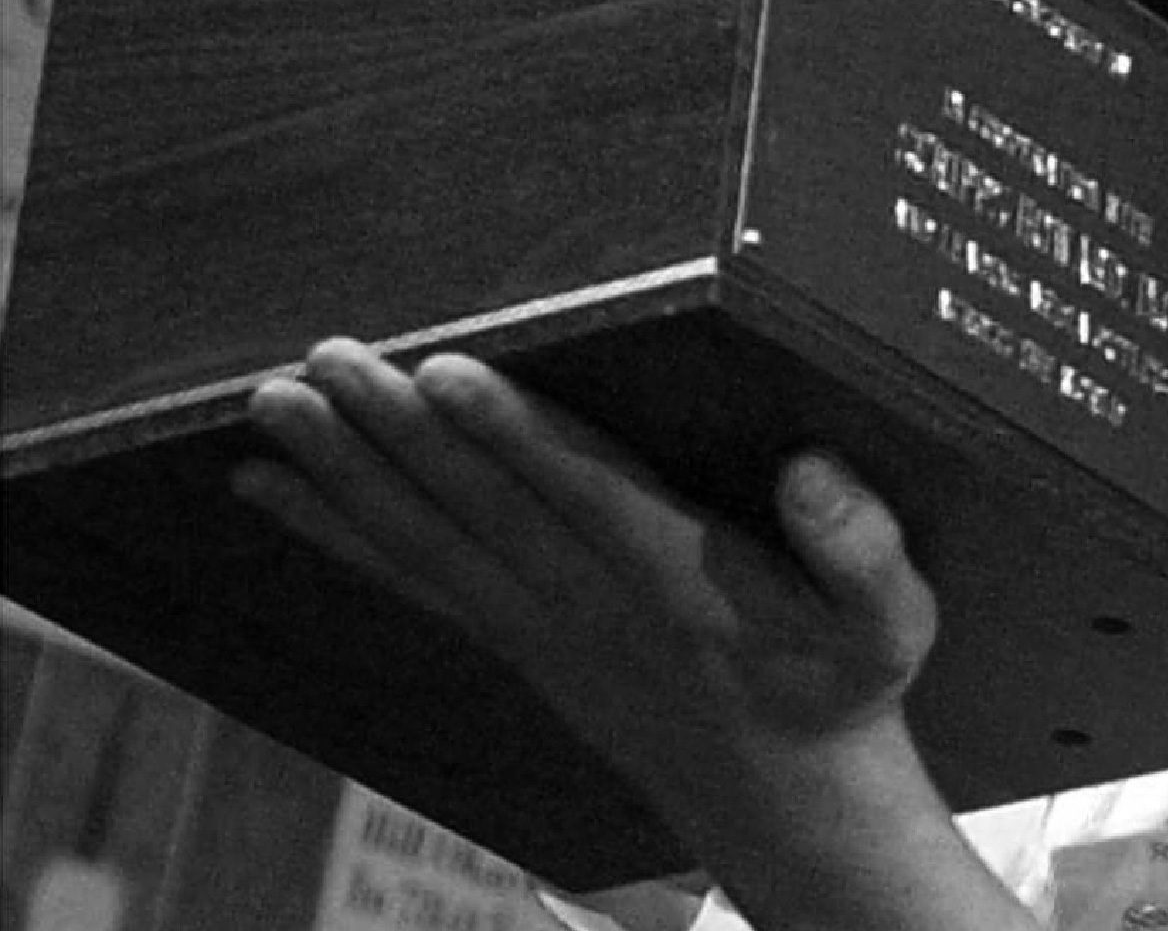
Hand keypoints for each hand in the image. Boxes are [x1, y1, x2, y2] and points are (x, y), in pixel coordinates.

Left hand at [236, 341, 934, 821]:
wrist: (790, 806)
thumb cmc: (843, 691)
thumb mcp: (894, 626)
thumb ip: (865, 548)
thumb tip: (812, 471)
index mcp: (685, 584)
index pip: (586, 495)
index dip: (514, 435)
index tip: (448, 372)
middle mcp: (594, 605)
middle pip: (481, 508)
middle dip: (397, 432)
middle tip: (324, 364)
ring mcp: (542, 628)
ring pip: (429, 539)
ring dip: (346, 471)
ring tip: (274, 406)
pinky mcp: (516, 640)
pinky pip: (413, 582)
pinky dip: (337, 534)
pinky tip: (270, 490)